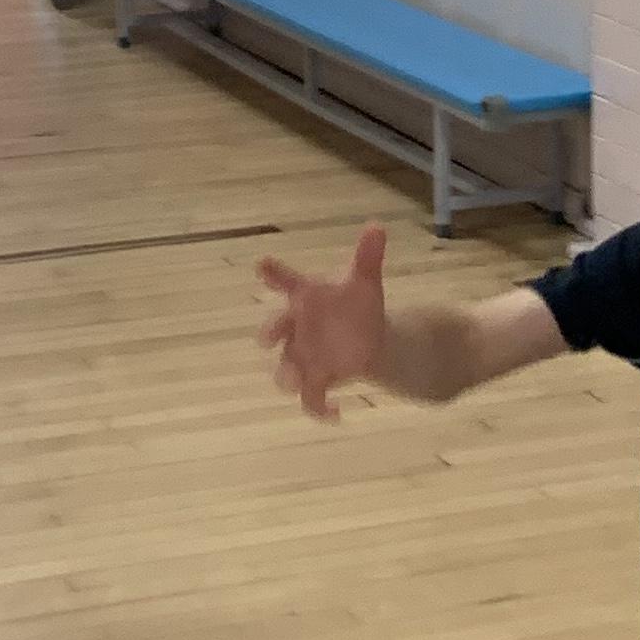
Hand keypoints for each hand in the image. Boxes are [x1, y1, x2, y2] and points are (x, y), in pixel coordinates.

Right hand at [257, 224, 388, 421]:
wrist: (366, 338)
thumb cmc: (356, 305)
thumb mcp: (365, 282)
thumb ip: (367, 257)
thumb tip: (377, 226)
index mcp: (306, 297)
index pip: (286, 282)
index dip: (274, 273)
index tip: (263, 265)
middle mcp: (297, 328)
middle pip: (275, 331)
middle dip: (270, 334)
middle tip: (266, 338)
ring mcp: (302, 357)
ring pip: (285, 370)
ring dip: (287, 376)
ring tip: (297, 382)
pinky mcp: (316, 381)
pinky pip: (310, 399)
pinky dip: (321, 409)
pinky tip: (339, 413)